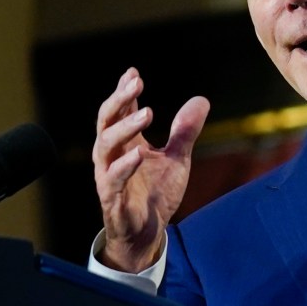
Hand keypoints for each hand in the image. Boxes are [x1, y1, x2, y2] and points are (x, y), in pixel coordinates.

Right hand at [92, 68, 209, 271]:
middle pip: (106, 120)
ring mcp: (108, 175)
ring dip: (125, 127)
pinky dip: (125, 165)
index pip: (120, 110)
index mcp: (125, 143)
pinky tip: (140, 153)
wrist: (147, 233)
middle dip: (119, 99)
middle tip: (136, 83)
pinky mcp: (111, 197)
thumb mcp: (177, 159)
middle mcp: (112, 155)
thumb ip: (184, 132)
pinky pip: (113, 178)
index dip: (124, 91)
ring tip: (146, 113)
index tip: (133, 72)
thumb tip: (201, 100)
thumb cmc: (155, 194)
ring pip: (105, 144)